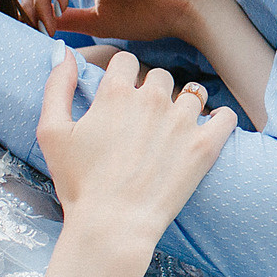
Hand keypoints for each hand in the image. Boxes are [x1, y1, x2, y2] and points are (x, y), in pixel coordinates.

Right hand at [35, 50, 234, 247]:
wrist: (113, 225)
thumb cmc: (79, 184)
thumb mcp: (51, 132)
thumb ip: (56, 86)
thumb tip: (61, 51)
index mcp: (116, 93)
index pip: (125, 60)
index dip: (120, 76)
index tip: (120, 94)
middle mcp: (152, 99)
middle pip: (159, 76)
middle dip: (151, 91)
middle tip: (143, 120)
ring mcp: (182, 121)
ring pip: (192, 93)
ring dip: (183, 106)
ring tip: (174, 130)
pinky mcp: (205, 145)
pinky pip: (225, 116)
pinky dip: (220, 119)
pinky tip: (210, 128)